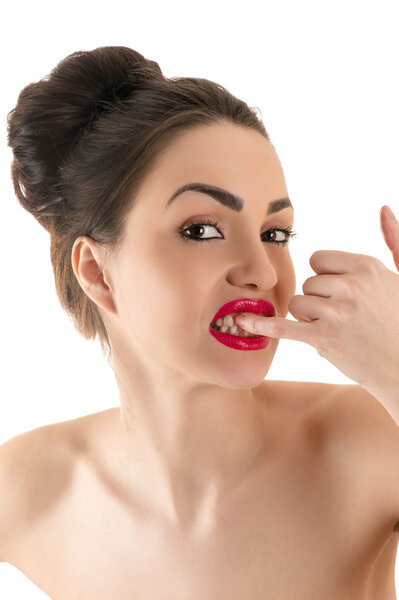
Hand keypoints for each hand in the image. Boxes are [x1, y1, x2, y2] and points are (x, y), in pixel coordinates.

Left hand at [235, 205, 398, 392]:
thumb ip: (394, 239)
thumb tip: (382, 207)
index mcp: (366, 266)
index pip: (318, 260)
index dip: (324, 278)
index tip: (338, 293)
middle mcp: (351, 286)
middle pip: (307, 283)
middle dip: (318, 300)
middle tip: (343, 318)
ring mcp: (337, 313)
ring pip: (297, 304)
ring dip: (309, 320)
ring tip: (336, 330)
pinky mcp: (324, 339)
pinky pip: (284, 326)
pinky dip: (263, 326)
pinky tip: (243, 323)